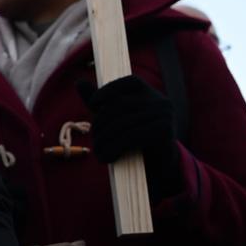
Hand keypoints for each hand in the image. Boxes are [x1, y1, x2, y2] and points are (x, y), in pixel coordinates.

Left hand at [78, 75, 180, 199]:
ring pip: (124, 122)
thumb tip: (79, 82)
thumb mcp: (114, 117)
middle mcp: (161, 101)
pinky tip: (108, 156)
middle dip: (102, 120)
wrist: (157, 164)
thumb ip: (99, 101)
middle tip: (94, 137)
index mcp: (150, 93)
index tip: (92, 103)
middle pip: (122, 104)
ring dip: (106, 138)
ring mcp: (166, 115)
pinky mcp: (165, 132)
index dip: (109, 89)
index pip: (130, 82)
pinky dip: (116, 147)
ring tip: (97, 149)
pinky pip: (133, 136)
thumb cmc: (133, 137)